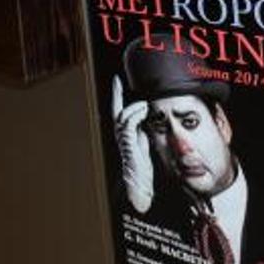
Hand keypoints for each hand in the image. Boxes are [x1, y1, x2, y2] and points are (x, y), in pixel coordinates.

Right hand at [112, 77, 153, 213]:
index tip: (116, 80)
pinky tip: (144, 112)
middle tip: (119, 82)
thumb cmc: (143, 166)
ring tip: (144, 104)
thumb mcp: (144, 143)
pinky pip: (129, 124)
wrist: (139, 183)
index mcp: (124, 133)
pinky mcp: (128, 143)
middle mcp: (120, 134)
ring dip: (134, 107)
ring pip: (123, 115)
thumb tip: (146, 120)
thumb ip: (142, 131)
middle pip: (117, 109)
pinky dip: (136, 115)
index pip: (119, 110)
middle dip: (117, 94)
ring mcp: (122, 138)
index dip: (117, 95)